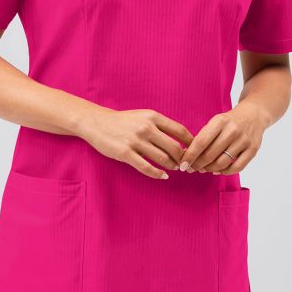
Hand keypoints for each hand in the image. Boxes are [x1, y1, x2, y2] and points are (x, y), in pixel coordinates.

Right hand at [76, 106, 193, 179]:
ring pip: (162, 159)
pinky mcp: (125, 153)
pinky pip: (146, 168)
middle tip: (185, 165)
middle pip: (174, 148)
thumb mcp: (144, 116)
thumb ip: (161, 126)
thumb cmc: (123, 121)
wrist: (97, 122)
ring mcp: (135, 141)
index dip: (191, 144)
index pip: (180, 131)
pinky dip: (158, 174)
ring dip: (171, 166)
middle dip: (182, 159)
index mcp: (153, 117)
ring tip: (173, 168)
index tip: (195, 152)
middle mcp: (146, 127)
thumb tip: (182, 142)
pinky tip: (163, 176)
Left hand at [179, 100, 268, 174]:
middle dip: (198, 165)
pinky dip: (225, 172)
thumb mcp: (215, 123)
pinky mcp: (253, 149)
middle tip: (191, 168)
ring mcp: (244, 140)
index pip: (201, 142)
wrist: (253, 115)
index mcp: (220, 121)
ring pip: (222, 163)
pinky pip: (237, 167)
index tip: (183, 165)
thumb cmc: (229, 121)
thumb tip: (188, 157)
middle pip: (210, 154)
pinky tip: (218, 170)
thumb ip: (203, 137)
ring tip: (204, 169)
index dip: (190, 156)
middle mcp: (232, 130)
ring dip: (210, 169)